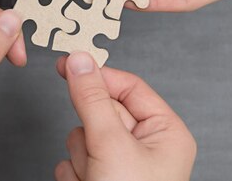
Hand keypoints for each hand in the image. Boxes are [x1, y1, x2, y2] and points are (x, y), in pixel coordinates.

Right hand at [54, 52, 196, 180]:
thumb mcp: (111, 143)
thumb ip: (92, 99)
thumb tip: (79, 61)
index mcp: (164, 133)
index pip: (127, 86)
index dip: (97, 76)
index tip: (67, 63)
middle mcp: (144, 147)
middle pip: (99, 113)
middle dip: (89, 134)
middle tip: (97, 151)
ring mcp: (119, 163)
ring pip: (81, 137)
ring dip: (81, 158)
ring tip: (95, 177)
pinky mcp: (98, 177)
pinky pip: (71, 160)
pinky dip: (74, 174)